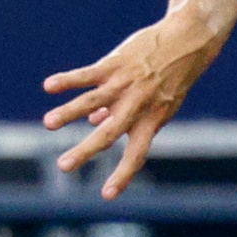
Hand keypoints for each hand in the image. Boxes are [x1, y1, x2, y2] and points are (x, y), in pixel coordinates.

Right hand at [43, 15, 220, 198]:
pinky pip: (88, 74)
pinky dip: (68, 80)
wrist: (188, 41)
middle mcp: (136, 105)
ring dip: (69, 113)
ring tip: (48, 124)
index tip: (106, 195)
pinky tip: (49, 87)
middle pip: (109, 133)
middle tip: (62, 167)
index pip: (136, 155)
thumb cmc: (171, 78)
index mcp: (150, 121)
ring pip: (93, 101)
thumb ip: (129, 116)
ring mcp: (125, 84)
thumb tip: (94, 123)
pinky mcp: (116, 64)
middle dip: (85, 151)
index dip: (122, 175)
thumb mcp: (160, 103)